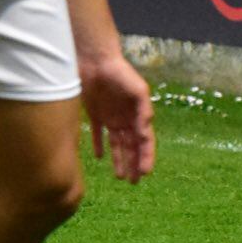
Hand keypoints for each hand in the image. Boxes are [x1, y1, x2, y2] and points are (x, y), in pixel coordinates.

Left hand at [81, 54, 154, 183]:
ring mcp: (111, 116)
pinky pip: (97, 133)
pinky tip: (100, 157)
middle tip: (133, 182)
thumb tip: (146, 130)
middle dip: (133, 163)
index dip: (145, 156)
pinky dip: (99, 145)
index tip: (145, 173)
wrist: (95, 59)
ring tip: (119, 176)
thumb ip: (143, 110)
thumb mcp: (137, 90)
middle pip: (131, 146)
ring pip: (116, 144)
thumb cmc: (119, 72)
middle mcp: (126, 118)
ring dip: (119, 159)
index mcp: (138, 114)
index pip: (144, 140)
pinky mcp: (95, 113)